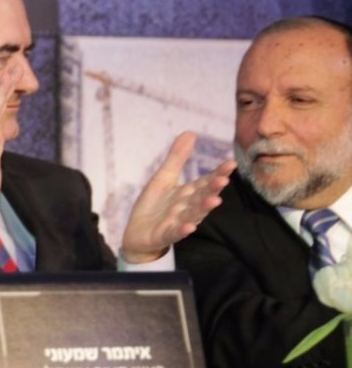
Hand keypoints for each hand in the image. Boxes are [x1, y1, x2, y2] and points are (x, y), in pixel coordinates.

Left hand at [120, 132, 234, 263]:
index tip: (231, 163)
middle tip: (223, 180)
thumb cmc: (154, 205)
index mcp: (188, 193)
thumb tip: (190, 132)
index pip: (206, 181)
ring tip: (214, 201)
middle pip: (202, 197)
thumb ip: (177, 158)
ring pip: (193, 215)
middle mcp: (187, 207)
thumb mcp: (163, 178)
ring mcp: (178, 222)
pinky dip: (182, 230)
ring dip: (203, 208)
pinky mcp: (165, 235)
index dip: (218, 173)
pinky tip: (189, 227)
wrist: (136, 233)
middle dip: (212, 189)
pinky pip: (175, 233)